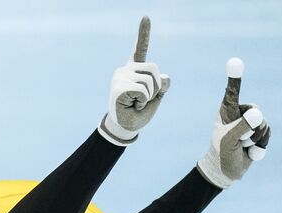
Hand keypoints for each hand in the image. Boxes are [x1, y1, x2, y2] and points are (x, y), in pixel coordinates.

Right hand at [100, 16, 170, 145]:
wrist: (125, 127)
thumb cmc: (139, 111)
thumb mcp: (157, 95)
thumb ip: (162, 84)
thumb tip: (164, 77)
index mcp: (134, 69)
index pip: (140, 48)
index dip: (143, 33)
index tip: (146, 17)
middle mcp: (125, 70)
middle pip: (154, 68)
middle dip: (156, 86)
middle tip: (144, 99)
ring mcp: (120, 78)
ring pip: (149, 81)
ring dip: (149, 96)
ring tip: (137, 103)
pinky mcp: (118, 88)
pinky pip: (143, 91)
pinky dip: (143, 102)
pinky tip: (132, 106)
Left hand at [196, 58, 270, 188]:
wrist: (225, 172)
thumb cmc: (221, 153)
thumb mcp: (229, 140)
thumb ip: (242, 126)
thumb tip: (257, 114)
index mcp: (227, 111)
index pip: (232, 93)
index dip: (235, 78)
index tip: (234, 61)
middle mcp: (239, 114)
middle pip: (256, 111)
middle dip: (250, 128)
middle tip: (238, 140)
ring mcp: (249, 123)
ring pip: (263, 125)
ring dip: (254, 139)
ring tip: (241, 146)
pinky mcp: (258, 133)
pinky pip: (267, 135)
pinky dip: (259, 147)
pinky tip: (249, 152)